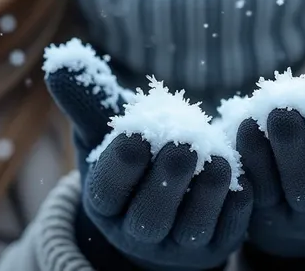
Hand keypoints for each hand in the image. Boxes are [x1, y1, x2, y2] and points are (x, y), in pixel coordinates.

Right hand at [45, 55, 251, 269]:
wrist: (167, 196)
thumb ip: (87, 99)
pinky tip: (242, 171)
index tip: (137, 133)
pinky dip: (236, 204)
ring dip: (207, 194)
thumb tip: (62, 61)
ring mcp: (178, 243)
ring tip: (219, 159)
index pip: (108, 191)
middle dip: (166, 180)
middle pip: (149, 217)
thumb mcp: (106, 129)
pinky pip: (228, 230)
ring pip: (191, 229)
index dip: (121, 164)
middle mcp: (139, 230)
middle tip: (183, 144)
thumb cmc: (132, 154)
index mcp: (107, 202)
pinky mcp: (216, 243)